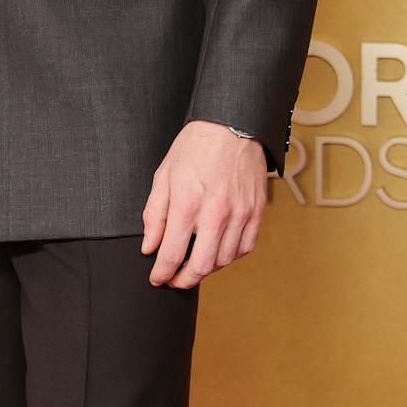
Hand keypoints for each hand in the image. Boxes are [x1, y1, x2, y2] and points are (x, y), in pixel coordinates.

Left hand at [141, 120, 268, 287]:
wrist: (232, 125)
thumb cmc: (195, 148)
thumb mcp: (164, 176)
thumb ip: (155, 215)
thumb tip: (149, 246)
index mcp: (188, 203)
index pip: (172, 254)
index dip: (162, 273)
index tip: (157, 278)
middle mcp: (216, 213)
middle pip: (201, 266)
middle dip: (184, 280)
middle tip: (174, 280)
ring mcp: (240, 213)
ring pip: (224, 260)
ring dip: (207, 269)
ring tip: (194, 265)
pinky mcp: (256, 211)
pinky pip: (245, 247)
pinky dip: (230, 256)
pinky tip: (218, 252)